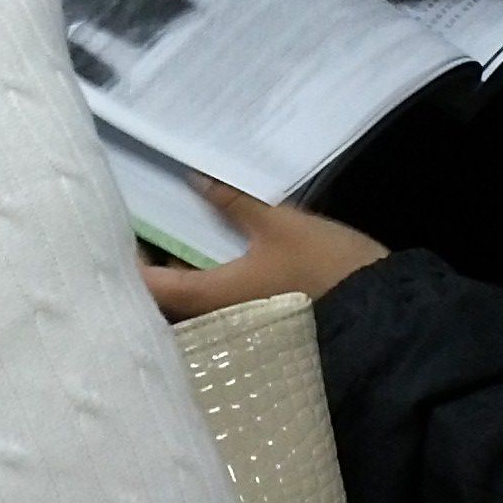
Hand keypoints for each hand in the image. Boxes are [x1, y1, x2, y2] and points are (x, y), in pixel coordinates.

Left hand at [145, 179, 387, 320]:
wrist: (382, 315)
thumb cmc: (324, 269)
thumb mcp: (280, 224)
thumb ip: (233, 202)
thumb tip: (193, 178)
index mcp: (211, 297)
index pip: (150, 286)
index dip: (129, 262)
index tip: (119, 229)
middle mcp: (217, 319)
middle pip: (169, 294)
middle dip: (158, 259)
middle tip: (150, 217)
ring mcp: (239, 325)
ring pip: (197, 295)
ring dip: (187, 264)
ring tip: (180, 222)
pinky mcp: (261, 323)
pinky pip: (222, 297)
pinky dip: (213, 272)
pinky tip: (219, 244)